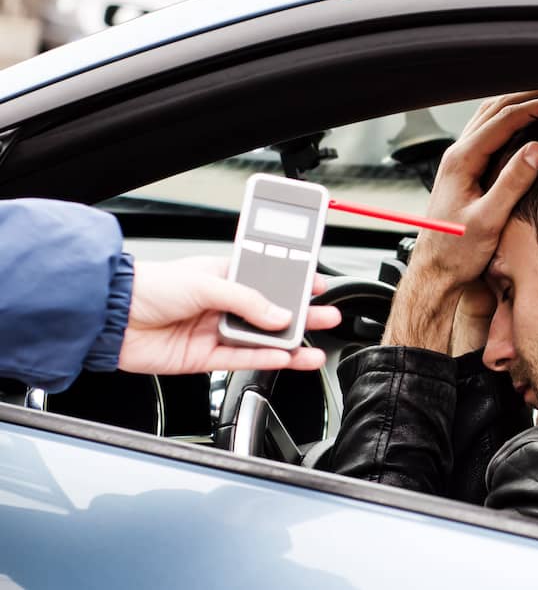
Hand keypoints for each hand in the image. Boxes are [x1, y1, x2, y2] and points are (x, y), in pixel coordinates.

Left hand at [118, 256, 341, 373]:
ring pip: (260, 340)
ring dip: (288, 344)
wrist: (110, 318)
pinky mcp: (204, 357)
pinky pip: (242, 359)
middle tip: (327, 317)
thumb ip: (247, 300)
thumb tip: (279, 314)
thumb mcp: (206, 283)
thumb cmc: (148, 287)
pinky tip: (286, 359)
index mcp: (223, 276)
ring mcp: (214, 331)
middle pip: (270, 312)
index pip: (268, 279)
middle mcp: (221, 303)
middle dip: (300, 315)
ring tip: (313, 347)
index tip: (318, 286)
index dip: (294, 283)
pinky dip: (266, 360)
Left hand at [384, 90, 537, 348]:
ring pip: (487, 117)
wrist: (435, 272)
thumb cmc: (457, 252)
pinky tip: (522, 123)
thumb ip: (512, 183)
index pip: (502, 121)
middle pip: (493, 109)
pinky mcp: (463, 171)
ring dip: (516, 102)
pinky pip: (486, 132)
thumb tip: (536, 149)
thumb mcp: (490, 220)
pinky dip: (507, 119)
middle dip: (526, 95)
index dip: (533, 107)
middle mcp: (456, 155)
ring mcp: (457, 162)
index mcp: (461, 161)